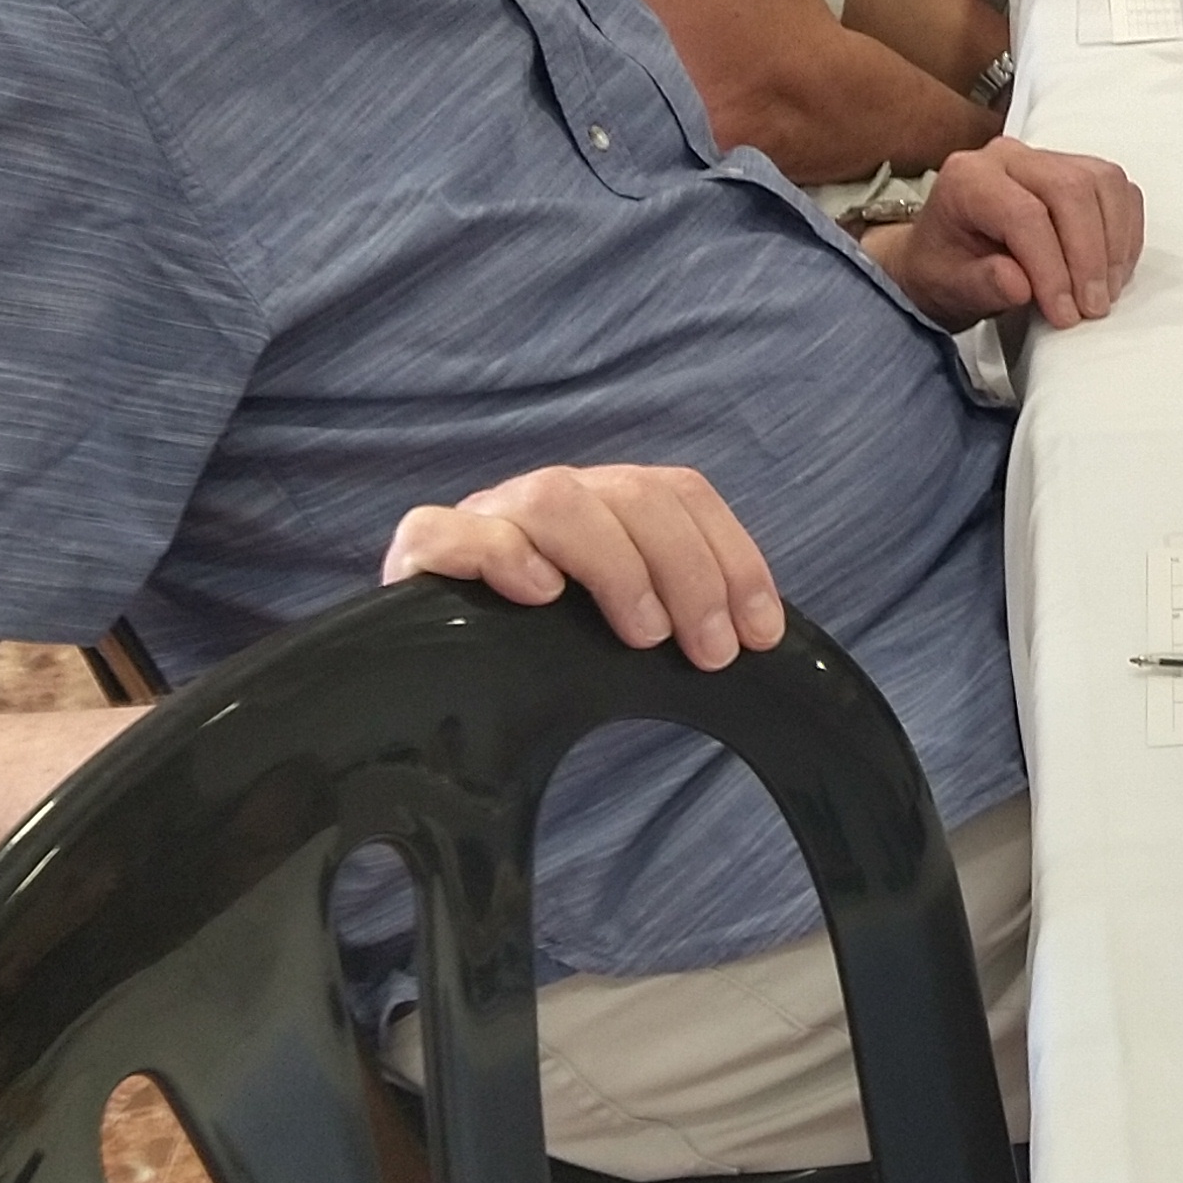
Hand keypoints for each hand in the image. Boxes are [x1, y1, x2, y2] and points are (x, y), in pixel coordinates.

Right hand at [378, 463, 785, 669]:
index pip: (681, 494)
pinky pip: (444, 529)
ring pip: (552, 498)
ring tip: (641, 634)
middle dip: (690, 572)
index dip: (732, 556)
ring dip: (614, 564)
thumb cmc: (543, 663)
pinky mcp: (420, 555)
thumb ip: (678, 622)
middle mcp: (548, 501)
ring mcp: (483, 519)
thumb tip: (762, 641)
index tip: (762, 632)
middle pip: (632, 494)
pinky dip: (498, 554)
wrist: (433, 689)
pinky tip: (538, 596)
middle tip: (711, 653)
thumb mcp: (622, 639)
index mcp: (605, 508)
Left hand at [878, 134, 1144, 325]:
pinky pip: (1117, 189)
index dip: (1051, 267)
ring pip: (1102, 183)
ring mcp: (1047, 158)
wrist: (948, 257)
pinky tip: (1112, 270)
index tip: (1064, 312)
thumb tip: (1020, 283)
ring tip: (1103, 293)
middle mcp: (1009, 157)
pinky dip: (1124, 232)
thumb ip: (981, 285)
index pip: (1023, 213)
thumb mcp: (949, 288)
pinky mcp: (1077, 169)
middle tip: (1091, 307)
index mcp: (968, 178)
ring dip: (1113, 244)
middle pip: (1070, 190)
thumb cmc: (946, 268)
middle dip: (1088, 256)